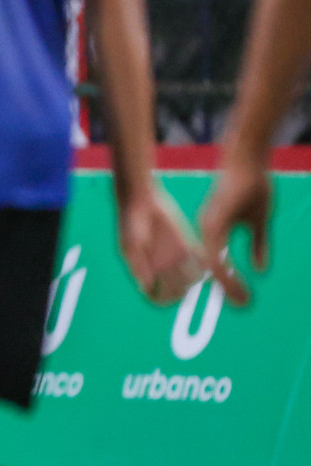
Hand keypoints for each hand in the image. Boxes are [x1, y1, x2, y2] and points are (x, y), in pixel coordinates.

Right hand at [118, 185, 205, 304]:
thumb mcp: (130, 246)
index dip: (162, 299)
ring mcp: (175, 257)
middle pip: (176, 290)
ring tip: (193, 270)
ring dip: (193, 278)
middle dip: (180, 289)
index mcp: (146, 272)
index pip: (156, 296)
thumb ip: (138, 266)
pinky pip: (199, 259)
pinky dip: (202, 263)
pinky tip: (201, 258)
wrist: (141, 200)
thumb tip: (146, 286)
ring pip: (191, 278)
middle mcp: (162, 268)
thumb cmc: (130, 223)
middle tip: (181, 281)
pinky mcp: (186, 243)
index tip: (166, 293)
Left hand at [199, 157, 269, 305]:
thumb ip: (257, 244)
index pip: (216, 264)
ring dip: (227, 284)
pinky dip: (223, 271)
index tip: (241, 298)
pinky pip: (213, 254)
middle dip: (227, 289)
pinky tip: (233, 281)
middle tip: (242, 304)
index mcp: (214, 231)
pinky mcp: (212, 223)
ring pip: (211, 265)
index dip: (228, 281)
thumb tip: (259, 268)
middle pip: (210, 269)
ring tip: (242, 300)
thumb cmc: (252, 186)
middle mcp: (206, 231)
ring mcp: (207, 227)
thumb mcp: (257, 221)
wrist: (248, 161)